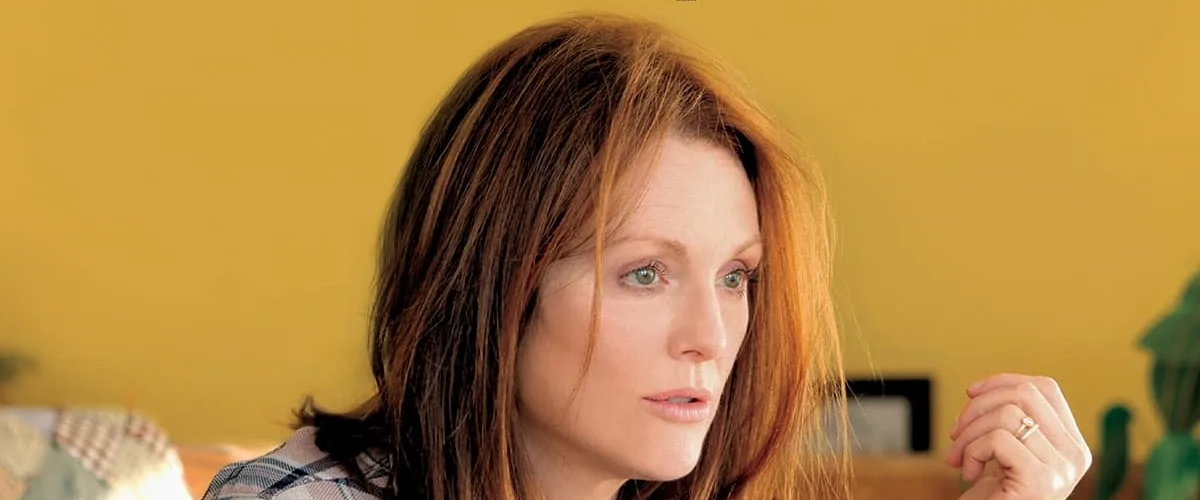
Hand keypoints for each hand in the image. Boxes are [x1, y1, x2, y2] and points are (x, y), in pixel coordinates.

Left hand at [945, 373, 1092, 499]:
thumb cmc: (993, 498)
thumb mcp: (1005, 453)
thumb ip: (1010, 423)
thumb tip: (979, 389)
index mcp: (1071, 444)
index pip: (1046, 389)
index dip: (1003, 381)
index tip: (971, 393)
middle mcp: (1076, 456)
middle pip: (1026, 394)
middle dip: (978, 406)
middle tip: (956, 434)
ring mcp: (1062, 470)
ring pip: (1008, 415)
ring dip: (968, 433)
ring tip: (958, 458)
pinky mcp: (1041, 482)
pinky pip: (998, 440)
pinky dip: (972, 452)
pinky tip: (969, 474)